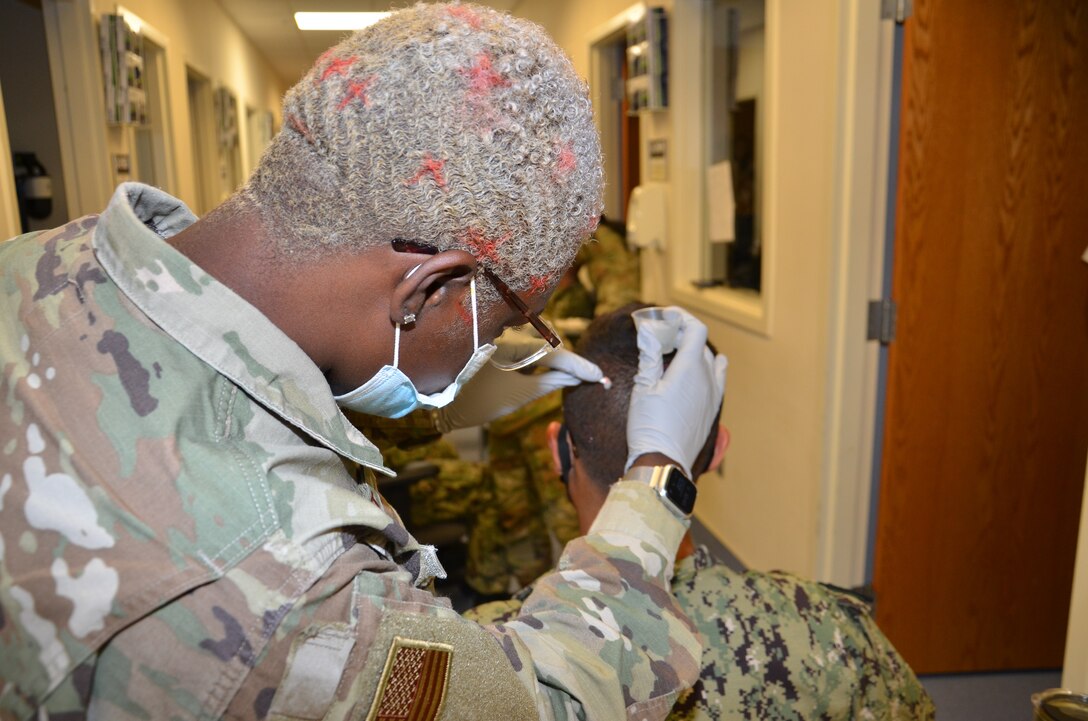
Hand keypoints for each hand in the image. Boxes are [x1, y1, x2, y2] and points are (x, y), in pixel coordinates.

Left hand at [434, 346, 602, 431]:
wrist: (441, 401)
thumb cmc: (477, 399)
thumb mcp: (518, 394)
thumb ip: (550, 382)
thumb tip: (576, 377)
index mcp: (514, 344)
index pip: (556, 355)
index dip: (580, 367)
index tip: (600, 376)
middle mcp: (510, 336)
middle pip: (550, 349)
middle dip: (572, 364)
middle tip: (596, 378)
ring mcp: (504, 340)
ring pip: (540, 349)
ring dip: (559, 363)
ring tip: (582, 377)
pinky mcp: (498, 346)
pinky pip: (528, 351)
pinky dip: (543, 362)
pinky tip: (556, 373)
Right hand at [625, 307, 727, 477]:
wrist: (664, 462)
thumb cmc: (649, 425)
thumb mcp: (643, 386)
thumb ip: (649, 354)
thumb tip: (647, 328)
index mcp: (690, 368)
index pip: (696, 329)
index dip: (681, 317)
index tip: (664, 316)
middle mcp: (708, 378)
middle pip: (701, 344)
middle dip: (683, 333)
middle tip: (660, 334)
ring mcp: (713, 395)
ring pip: (711, 362)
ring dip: (695, 352)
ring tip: (675, 354)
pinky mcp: (712, 409)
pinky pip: (716, 380)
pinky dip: (706, 370)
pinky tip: (693, 375)